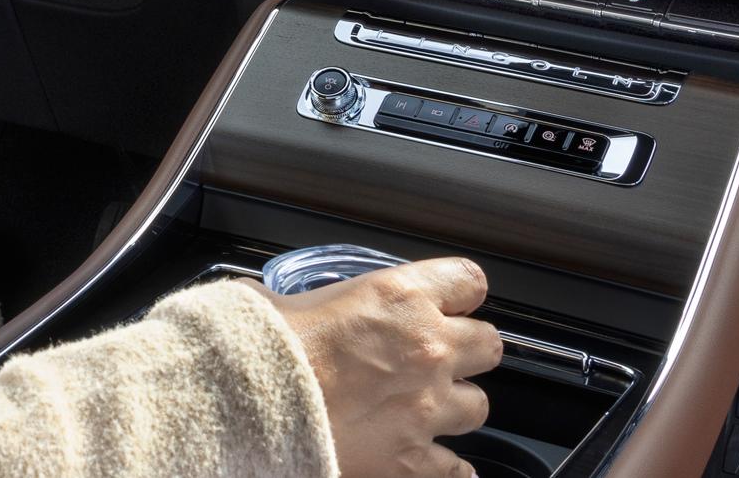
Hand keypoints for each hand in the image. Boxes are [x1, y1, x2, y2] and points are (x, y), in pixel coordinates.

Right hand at [266, 258, 502, 477]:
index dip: (459, 292)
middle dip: (467, 350)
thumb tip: (274, 304)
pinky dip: (449, 467)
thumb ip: (298, 300)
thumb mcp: (278, 299)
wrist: (250, 405)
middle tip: (438, 356)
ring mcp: (426, 407)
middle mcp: (427, 349)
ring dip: (455, 406)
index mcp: (400, 298)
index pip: (467, 281)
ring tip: (425, 408)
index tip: (449, 301)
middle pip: (488, 345)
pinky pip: (454, 467)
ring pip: (478, 406)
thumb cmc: (262, 349)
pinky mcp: (410, 457)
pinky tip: (437, 461)